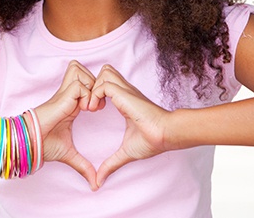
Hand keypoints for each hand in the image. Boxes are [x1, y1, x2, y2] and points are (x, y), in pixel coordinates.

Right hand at [34, 61, 104, 189]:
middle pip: (83, 70)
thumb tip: (95, 184)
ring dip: (90, 85)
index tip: (99, 109)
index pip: (86, 83)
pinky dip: (86, 94)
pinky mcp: (62, 96)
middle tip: (97, 103)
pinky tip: (85, 109)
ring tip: (91, 105)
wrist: (30, 141)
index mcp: (72, 103)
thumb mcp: (68, 153)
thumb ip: (83, 165)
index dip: (96, 90)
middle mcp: (69, 95)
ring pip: (80, 70)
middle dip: (94, 81)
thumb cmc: (44, 143)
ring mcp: (65, 93)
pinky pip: (79, 85)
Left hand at [89, 64, 170, 187]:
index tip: (90, 111)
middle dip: (93, 83)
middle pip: (105, 71)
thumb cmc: (151, 141)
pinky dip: (95, 94)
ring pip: (104, 72)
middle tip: (89, 104)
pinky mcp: (124, 93)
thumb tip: (98, 182)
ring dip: (94, 87)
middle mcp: (124, 92)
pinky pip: (103, 84)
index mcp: (124, 100)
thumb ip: (111, 163)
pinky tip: (94, 109)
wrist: (165, 135)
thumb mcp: (126, 151)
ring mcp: (125, 90)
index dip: (96, 92)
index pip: (107, 83)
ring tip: (91, 107)